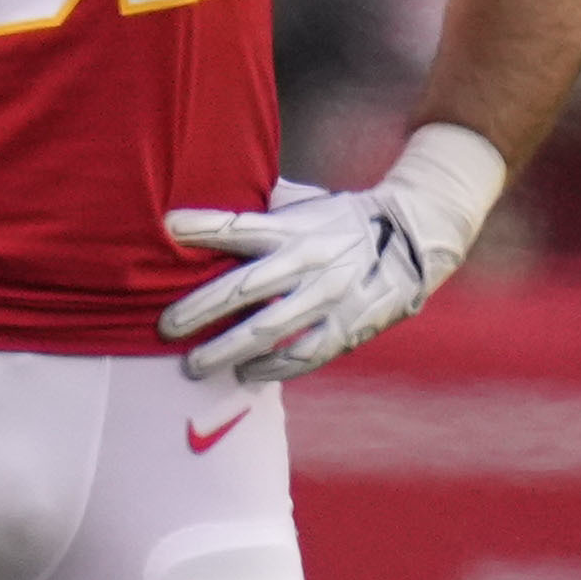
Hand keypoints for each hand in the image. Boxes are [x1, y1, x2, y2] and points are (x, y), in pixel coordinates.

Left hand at [159, 127, 505, 383]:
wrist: (417, 235)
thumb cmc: (341, 221)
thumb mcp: (306, 205)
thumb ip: (263, 212)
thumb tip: (202, 211)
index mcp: (294, 229)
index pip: (239, 226)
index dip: (203, 227)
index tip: (167, 226)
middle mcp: (309, 262)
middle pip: (243, 288)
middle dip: (198, 309)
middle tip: (164, 327)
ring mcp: (330, 296)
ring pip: (268, 330)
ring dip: (225, 350)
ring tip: (192, 365)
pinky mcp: (349, 325)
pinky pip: (304, 354)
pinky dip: (272, 367)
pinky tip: (245, 374)